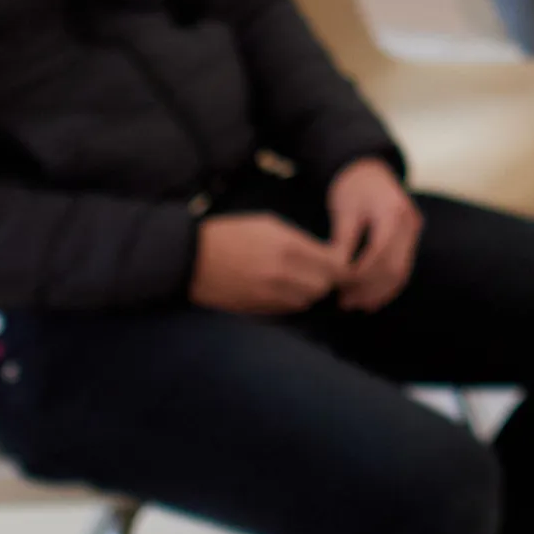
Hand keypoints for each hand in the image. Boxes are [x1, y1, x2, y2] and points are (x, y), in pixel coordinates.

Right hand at [191, 210, 340, 314]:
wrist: (192, 258)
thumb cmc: (231, 233)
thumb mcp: (268, 224)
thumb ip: (300, 240)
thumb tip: (325, 254)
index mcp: (288, 246)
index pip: (333, 265)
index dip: (341, 265)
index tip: (340, 263)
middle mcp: (282, 274)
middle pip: (323, 287)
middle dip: (326, 279)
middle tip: (320, 271)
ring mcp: (269, 295)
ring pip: (306, 301)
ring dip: (308, 292)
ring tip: (299, 279)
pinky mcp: (258, 309)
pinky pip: (287, 310)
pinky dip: (291, 301)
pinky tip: (281, 289)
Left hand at [323, 158, 422, 311]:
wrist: (368, 169)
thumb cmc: (352, 186)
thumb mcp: (344, 210)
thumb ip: (342, 242)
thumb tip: (335, 274)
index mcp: (392, 212)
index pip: (379, 254)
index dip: (360, 277)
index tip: (339, 289)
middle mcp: (409, 222)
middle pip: (394, 267)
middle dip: (369, 289)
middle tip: (345, 303)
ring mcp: (413, 230)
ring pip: (401, 272)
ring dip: (379, 292)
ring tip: (355, 304)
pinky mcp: (410, 238)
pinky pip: (402, 267)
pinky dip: (387, 286)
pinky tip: (370, 298)